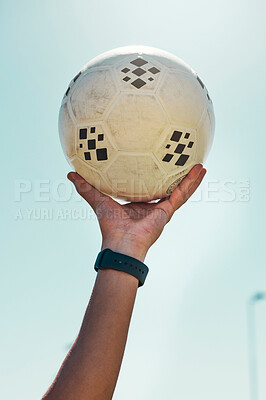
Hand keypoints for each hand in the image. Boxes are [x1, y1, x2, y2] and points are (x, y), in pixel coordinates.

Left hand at [68, 164, 205, 261]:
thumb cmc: (110, 226)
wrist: (120, 243)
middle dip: (177, 177)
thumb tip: (70, 175)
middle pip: (168, 188)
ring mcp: (163, 209)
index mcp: (139, 205)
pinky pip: (182, 193)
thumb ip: (86, 188)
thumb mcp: (98, 200)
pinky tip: (200, 171)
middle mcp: (153, 207)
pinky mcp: (168, 211)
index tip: (159, 165)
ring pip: (180, 190)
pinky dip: (192, 182)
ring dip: (191, 179)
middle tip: (185, 162)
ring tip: (200, 166)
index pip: (149, 188)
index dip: (154, 178)